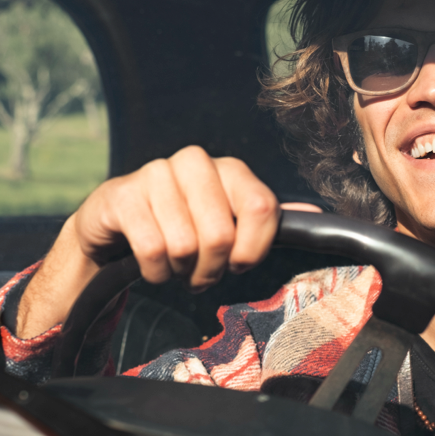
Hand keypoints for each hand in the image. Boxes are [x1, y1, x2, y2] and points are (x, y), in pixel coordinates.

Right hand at [75, 146, 320, 286]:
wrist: (118, 226)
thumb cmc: (183, 228)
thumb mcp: (229, 224)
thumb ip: (267, 221)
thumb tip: (316, 214)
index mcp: (229, 169)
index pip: (261, 209)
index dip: (252, 250)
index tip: (239, 263)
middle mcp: (194, 162)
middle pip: (221, 235)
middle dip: (212, 269)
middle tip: (201, 273)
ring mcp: (154, 174)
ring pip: (184, 246)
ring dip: (181, 271)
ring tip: (176, 266)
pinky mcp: (122, 195)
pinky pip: (152, 250)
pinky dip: (155, 272)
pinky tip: (153, 265)